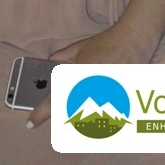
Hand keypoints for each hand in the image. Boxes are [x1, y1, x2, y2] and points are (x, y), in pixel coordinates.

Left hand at [27, 22, 155, 128]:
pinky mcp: (117, 105)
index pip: (53, 102)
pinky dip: (97, 117)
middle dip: (64, 115)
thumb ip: (59, 58)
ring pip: (85, 120)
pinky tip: (100, 105)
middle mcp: (88, 92)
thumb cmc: (105, 44)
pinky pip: (102, 118)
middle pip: (69, 116)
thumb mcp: (78, 48)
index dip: (39, 115)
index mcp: (75, 78)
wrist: (133, 41)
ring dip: (82, 118)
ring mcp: (103, 100)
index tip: (30, 123)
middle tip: (64, 110)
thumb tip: (47, 67)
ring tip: (87, 104)